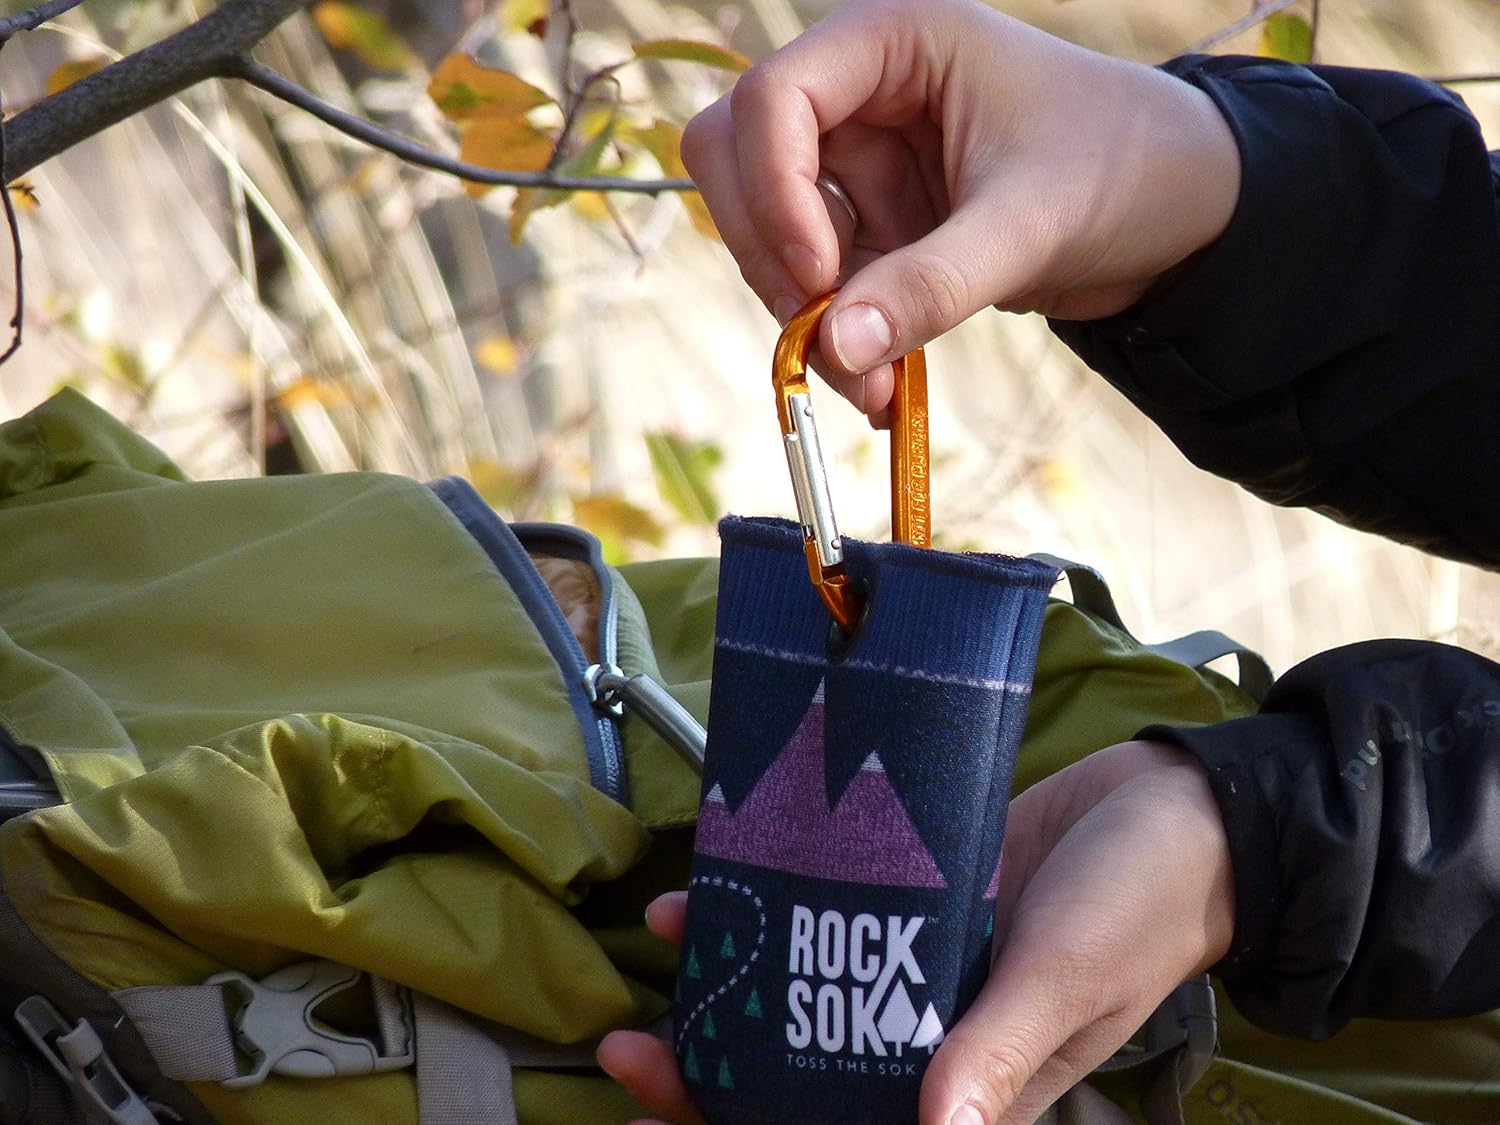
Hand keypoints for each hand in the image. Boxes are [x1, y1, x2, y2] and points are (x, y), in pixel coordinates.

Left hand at [598, 740, 1233, 1123]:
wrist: (1176, 807)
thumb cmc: (1139, 904)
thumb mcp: (1068, 976)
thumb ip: (1000, 1052)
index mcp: (965, 1087)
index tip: (662, 1113)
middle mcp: (927, 1034)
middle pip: (799, 1074)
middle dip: (709, 1072)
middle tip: (630, 1046)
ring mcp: (915, 961)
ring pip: (804, 989)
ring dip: (732, 980)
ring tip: (668, 941)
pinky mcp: (914, 893)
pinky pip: (830, 907)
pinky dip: (775, 901)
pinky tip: (726, 880)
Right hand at [681, 0, 1240, 418]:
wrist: (1178, 212)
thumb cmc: (1122, 169)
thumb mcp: (1031, 224)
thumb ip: (932, 283)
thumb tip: (834, 351)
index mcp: (893, 43)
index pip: (774, 97)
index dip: (773, 188)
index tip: (819, 276)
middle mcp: (859, 94)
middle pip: (736, 158)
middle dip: (770, 254)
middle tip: (821, 335)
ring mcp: (858, 163)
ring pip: (766, 233)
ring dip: (802, 314)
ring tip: (872, 387)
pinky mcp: (870, 225)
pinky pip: (813, 282)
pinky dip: (835, 336)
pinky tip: (881, 385)